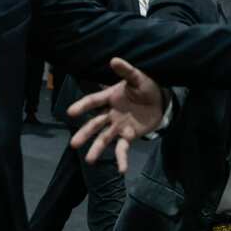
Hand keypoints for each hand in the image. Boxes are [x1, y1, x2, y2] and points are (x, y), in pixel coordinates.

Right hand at [66, 58, 163, 172]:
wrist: (160, 101)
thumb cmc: (145, 87)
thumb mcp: (137, 78)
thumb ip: (126, 71)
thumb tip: (114, 60)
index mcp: (110, 98)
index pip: (93, 101)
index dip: (82, 106)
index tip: (70, 112)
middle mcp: (110, 114)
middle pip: (95, 124)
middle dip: (85, 134)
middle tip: (73, 144)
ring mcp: (118, 126)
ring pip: (104, 139)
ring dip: (97, 149)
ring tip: (89, 161)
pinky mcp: (129, 136)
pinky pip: (123, 148)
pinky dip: (122, 159)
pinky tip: (121, 170)